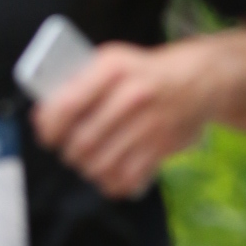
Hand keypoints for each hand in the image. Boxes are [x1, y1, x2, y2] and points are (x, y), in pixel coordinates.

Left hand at [33, 40, 224, 198]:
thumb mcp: (112, 62)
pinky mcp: (163, 146)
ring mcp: (150, 122)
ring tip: (88, 162)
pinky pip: (126, 178)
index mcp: (112, 68)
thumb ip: (79, 84)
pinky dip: (112, 183)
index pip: (66, 105)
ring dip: (88, 169)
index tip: (47, 135)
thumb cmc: (143, 73)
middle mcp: (132, 94)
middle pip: (82, 142)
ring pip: (101, 164)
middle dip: (69, 153)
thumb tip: (45, 117)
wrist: (200, 79)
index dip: (49, 127)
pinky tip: (109, 174)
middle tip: (70, 152)